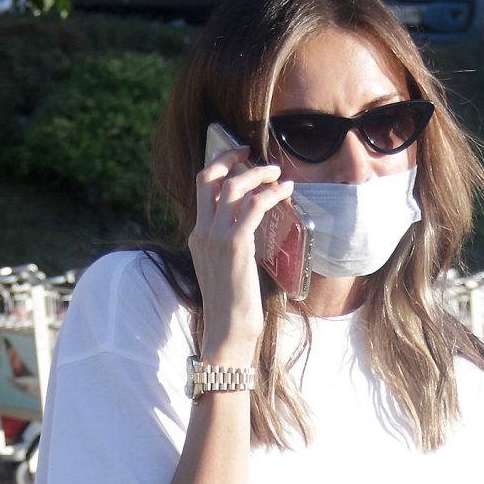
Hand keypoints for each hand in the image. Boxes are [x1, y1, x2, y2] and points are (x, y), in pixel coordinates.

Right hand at [189, 143, 291, 360]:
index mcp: (197, 236)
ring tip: (278, 175)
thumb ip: (229, 247)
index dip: (220, 168)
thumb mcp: (223, 270)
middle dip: (230, 157)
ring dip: (258, 174)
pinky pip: (254, 206)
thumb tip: (249, 232)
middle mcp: (202, 232)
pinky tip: (286, 192)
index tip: (239, 160)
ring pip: (233, 186)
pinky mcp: (235, 245)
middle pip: (208, 177)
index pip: (203, 190)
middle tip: (253, 153)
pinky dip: (272, 193)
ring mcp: (216, 237)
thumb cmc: (232, 307)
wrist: (227, 330)